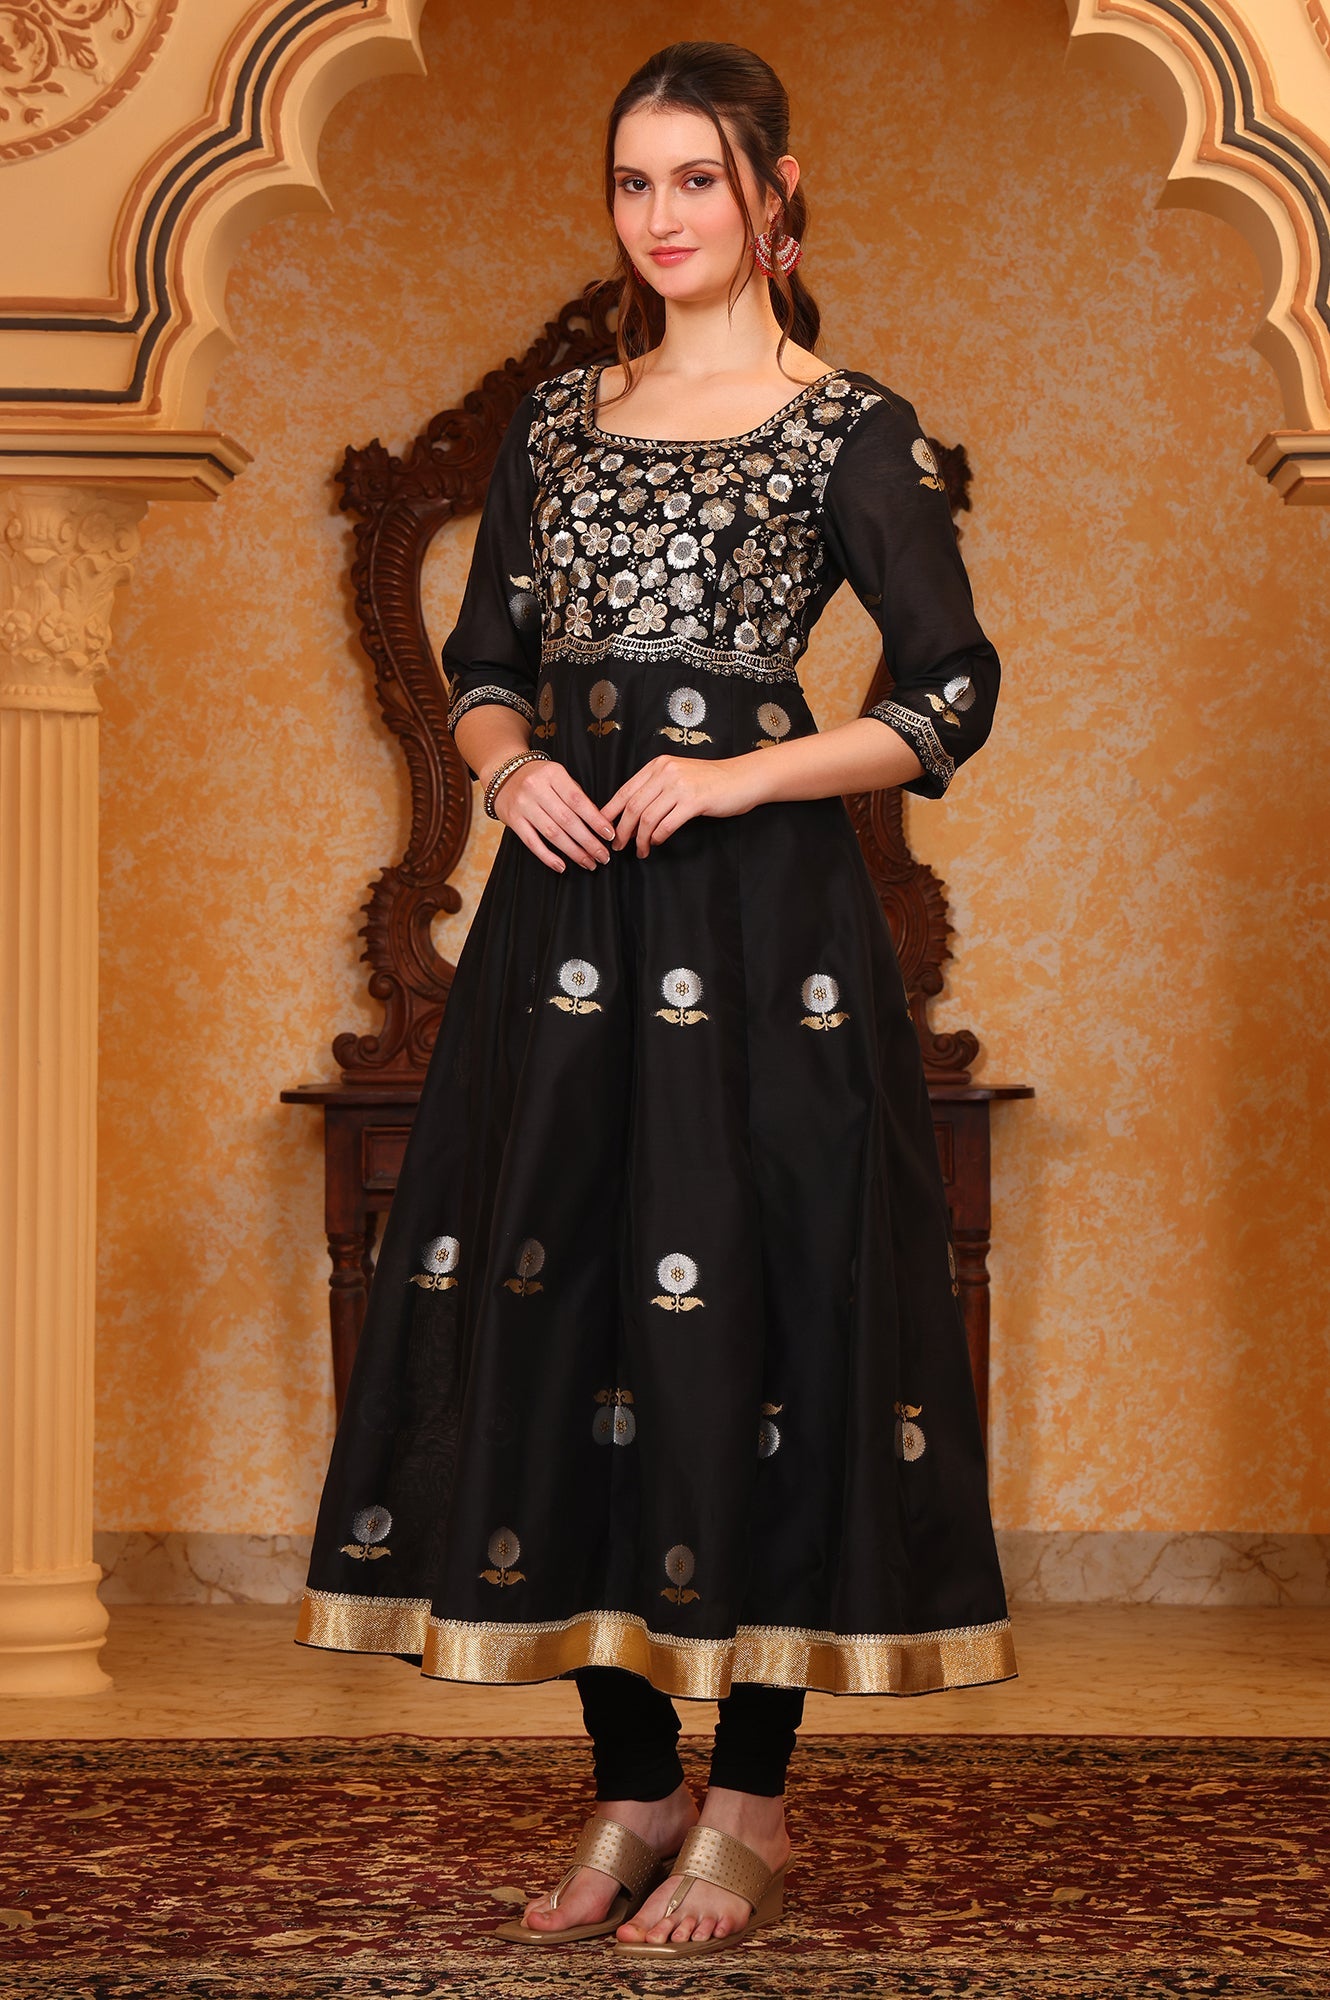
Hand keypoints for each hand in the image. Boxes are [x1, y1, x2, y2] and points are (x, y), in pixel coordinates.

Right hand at [490, 757, 615, 872]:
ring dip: (573, 852)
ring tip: (589, 862)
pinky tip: (562, 866)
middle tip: (603, 856)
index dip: (596, 820)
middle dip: (589, 841)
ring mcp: (523, 805)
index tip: (609, 835)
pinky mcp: (512, 820)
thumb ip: (575, 795)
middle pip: (567, 820)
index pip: (578, 800)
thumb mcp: (557, 776)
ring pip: (553, 834)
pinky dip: (548, 856)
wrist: (502, 773)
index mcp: (553, 774)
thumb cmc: (538, 777)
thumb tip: (599, 823)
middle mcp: (536, 788)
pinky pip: (532, 842)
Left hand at [603, 755, 763, 857]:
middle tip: (618, 845)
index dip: (610, 811)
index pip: (626, 790)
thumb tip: (633, 810)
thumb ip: (657, 787)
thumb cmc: (711, 781)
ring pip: (647, 817)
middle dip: (622, 830)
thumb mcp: (679, 775)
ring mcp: (680, 786)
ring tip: (639, 850)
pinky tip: (656, 843)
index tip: (603, 827)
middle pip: (632, 806)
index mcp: (658, 766)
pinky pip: (666, 824)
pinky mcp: (694, 801)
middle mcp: (666, 772)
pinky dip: (657, 837)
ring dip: (639, 838)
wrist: (743, 778)